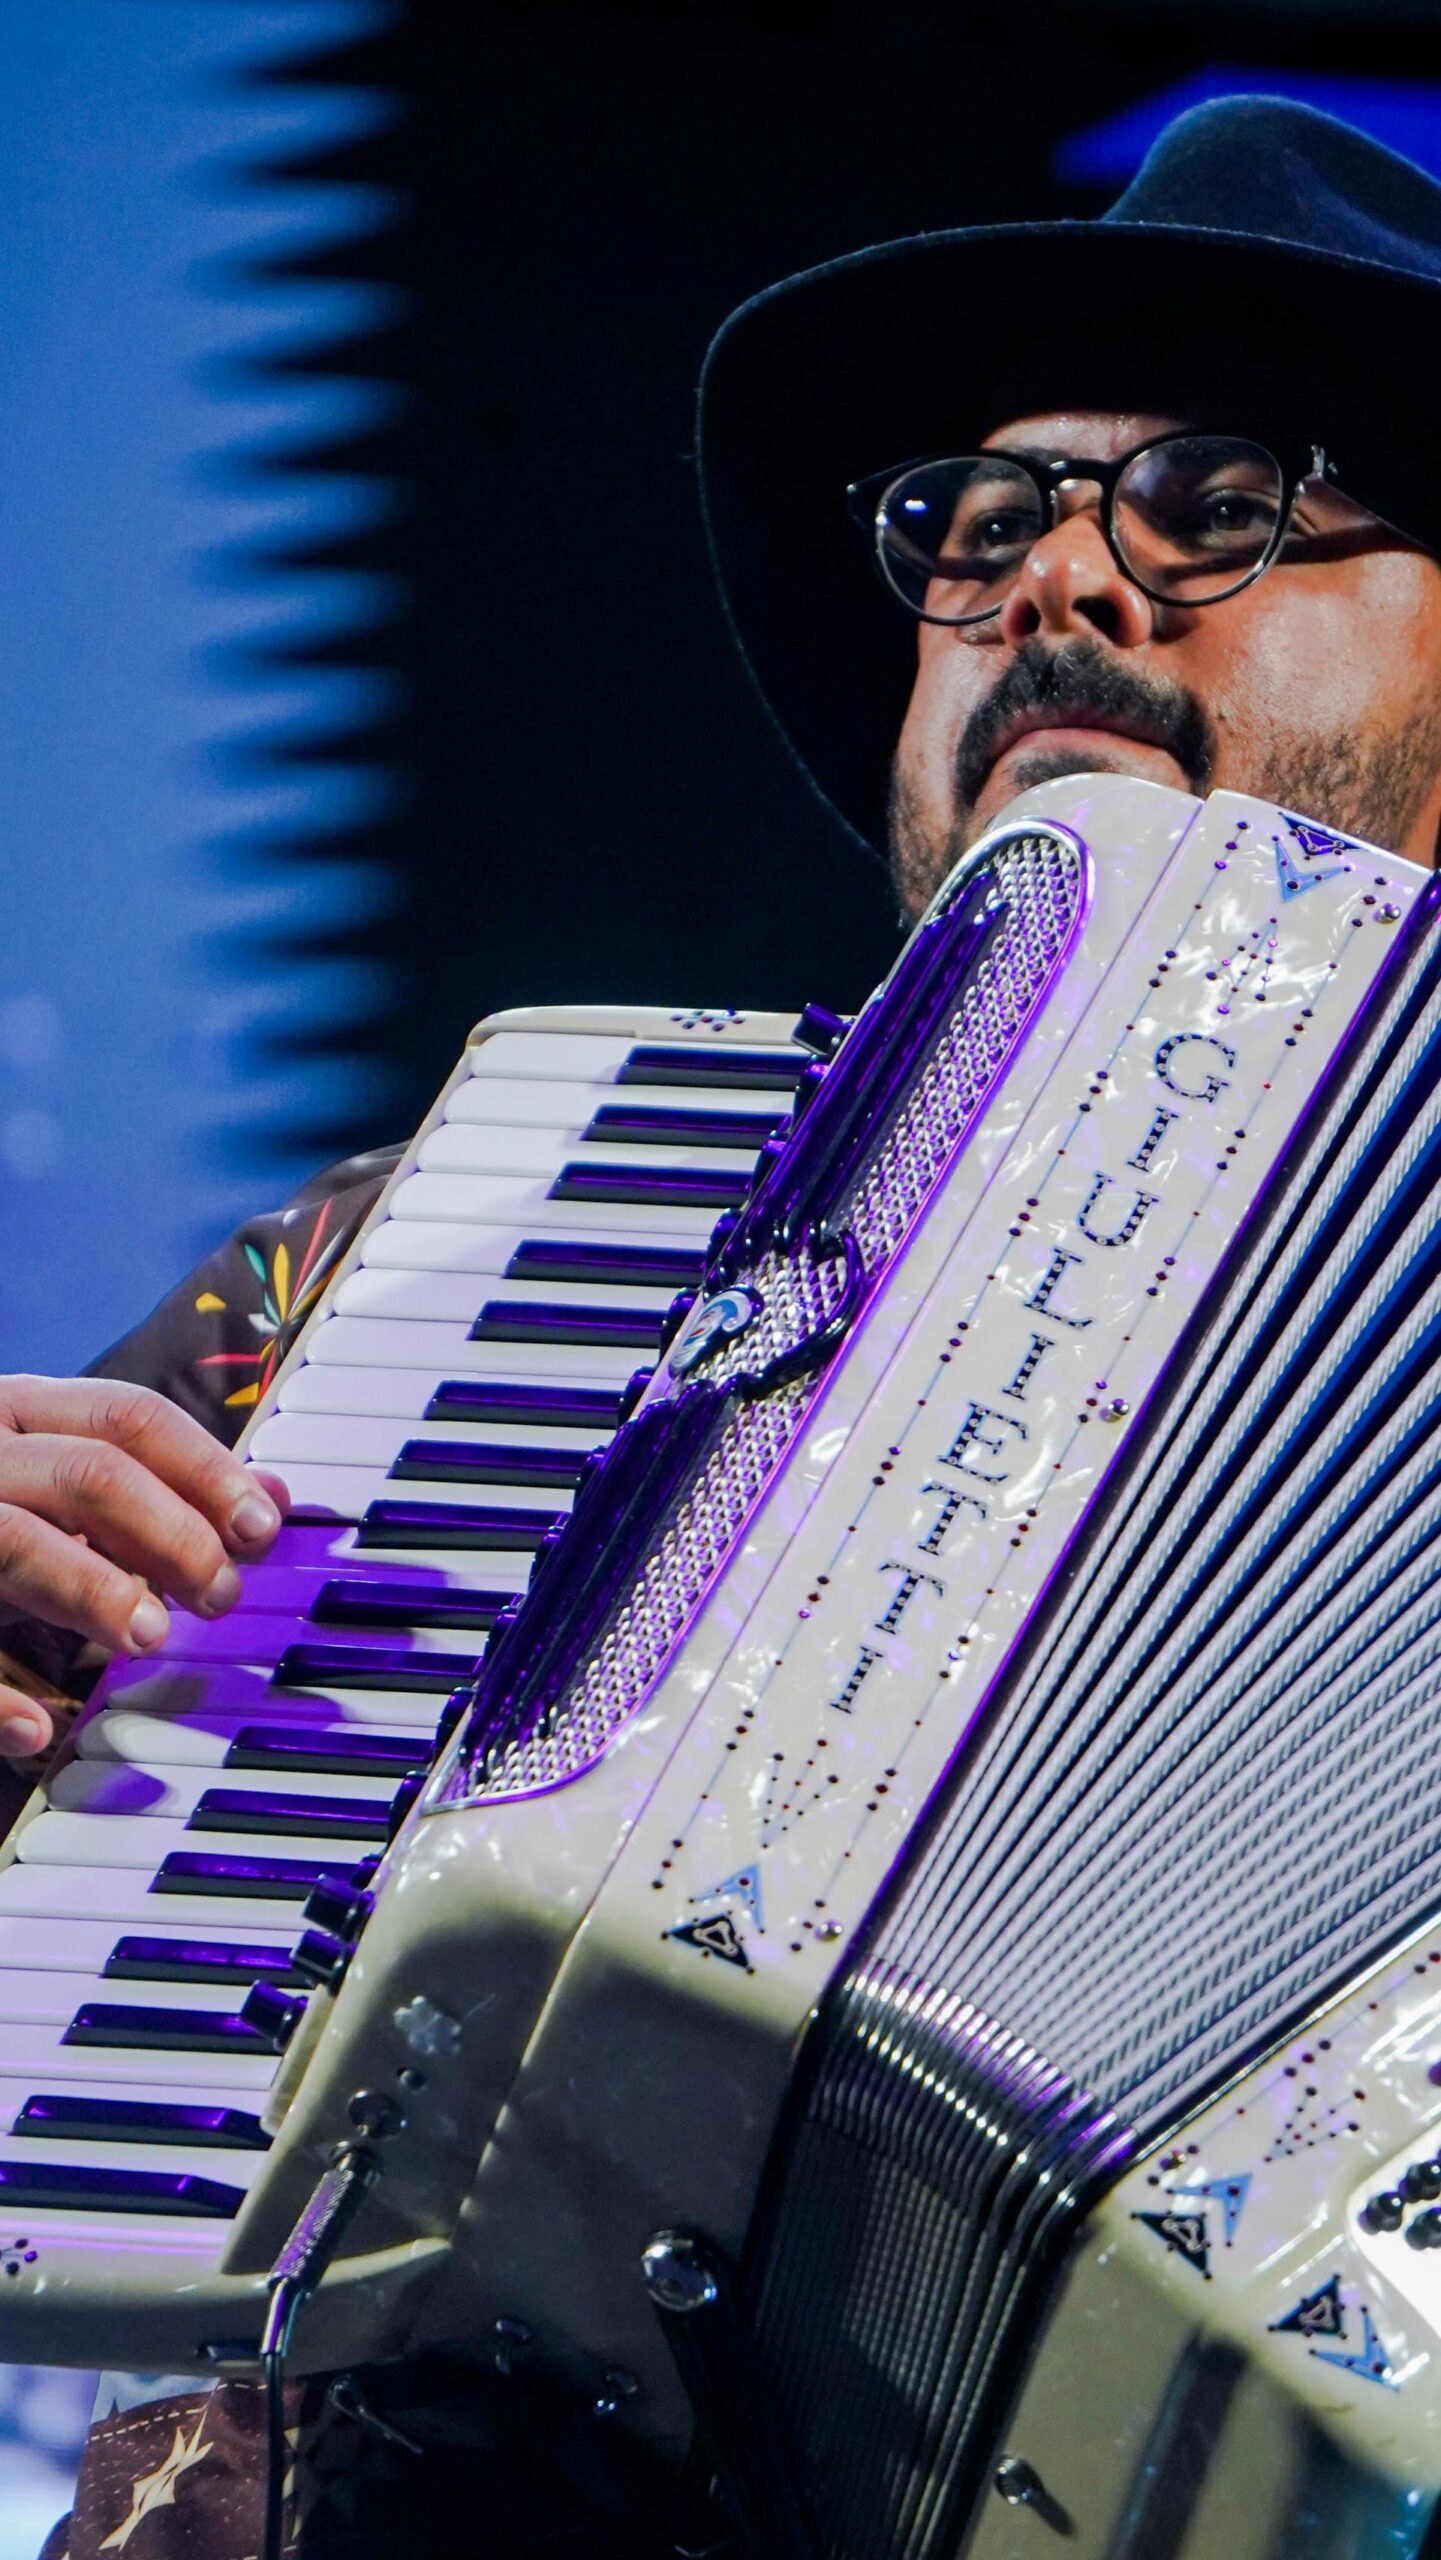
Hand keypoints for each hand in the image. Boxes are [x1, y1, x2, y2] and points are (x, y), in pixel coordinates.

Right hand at [0, 1376, 288, 1761]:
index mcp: (19, 1413)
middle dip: (171, 1531)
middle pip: (90, 1472)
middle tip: (219, 1596)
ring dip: (93, 1589)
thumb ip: (155, 1492)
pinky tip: (37, 1728)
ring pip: (17, 1539)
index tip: (261, 1529)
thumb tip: (274, 1499)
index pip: (128, 1418)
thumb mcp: (58, 1488)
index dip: (206, 1469)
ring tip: (149, 1638)